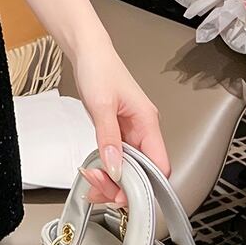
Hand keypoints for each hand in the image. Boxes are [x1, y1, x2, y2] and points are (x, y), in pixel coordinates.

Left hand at [72, 41, 170, 206]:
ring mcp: (129, 130)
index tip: (122, 194)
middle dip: (122, 185)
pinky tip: (95, 171)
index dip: (144, 185)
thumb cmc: (99, 68)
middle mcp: (142, 129)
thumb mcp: (101, 104)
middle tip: (99, 188)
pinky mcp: (116, 129)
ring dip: (112, 178)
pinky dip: (107, 167)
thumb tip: (115, 167)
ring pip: (129, 166)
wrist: (87, 51)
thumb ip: (108, 137)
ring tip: (92, 181)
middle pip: (143, 171)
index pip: (159, 166)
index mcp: (148, 122)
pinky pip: (117, 156)